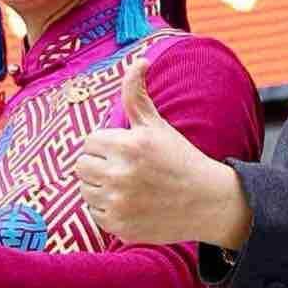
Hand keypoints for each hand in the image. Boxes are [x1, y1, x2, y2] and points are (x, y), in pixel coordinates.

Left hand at [75, 59, 248, 249]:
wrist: (206, 201)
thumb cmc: (179, 159)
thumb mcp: (157, 125)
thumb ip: (137, 96)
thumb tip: (138, 61)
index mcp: (129, 145)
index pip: (89, 141)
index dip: (106, 145)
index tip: (126, 151)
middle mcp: (121, 174)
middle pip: (81, 165)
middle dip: (98, 164)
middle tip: (123, 168)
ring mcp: (118, 202)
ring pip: (84, 189)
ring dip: (99, 186)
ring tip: (128, 185)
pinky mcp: (117, 226)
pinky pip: (93, 212)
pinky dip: (106, 208)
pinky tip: (130, 203)